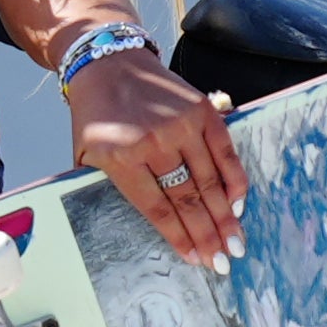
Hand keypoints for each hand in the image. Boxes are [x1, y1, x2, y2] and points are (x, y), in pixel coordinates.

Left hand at [70, 51, 245, 271]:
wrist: (109, 63)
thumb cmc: (97, 116)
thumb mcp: (87, 155)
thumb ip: (111, 188)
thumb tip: (151, 223)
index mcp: (122, 158)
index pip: (158, 208)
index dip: (180, 237)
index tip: (196, 260)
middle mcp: (154, 142)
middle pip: (188, 199)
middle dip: (208, 236)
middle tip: (223, 262)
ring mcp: (181, 124)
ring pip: (209, 181)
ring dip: (226, 216)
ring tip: (236, 243)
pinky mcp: (201, 110)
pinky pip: (225, 152)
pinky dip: (234, 180)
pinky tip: (238, 204)